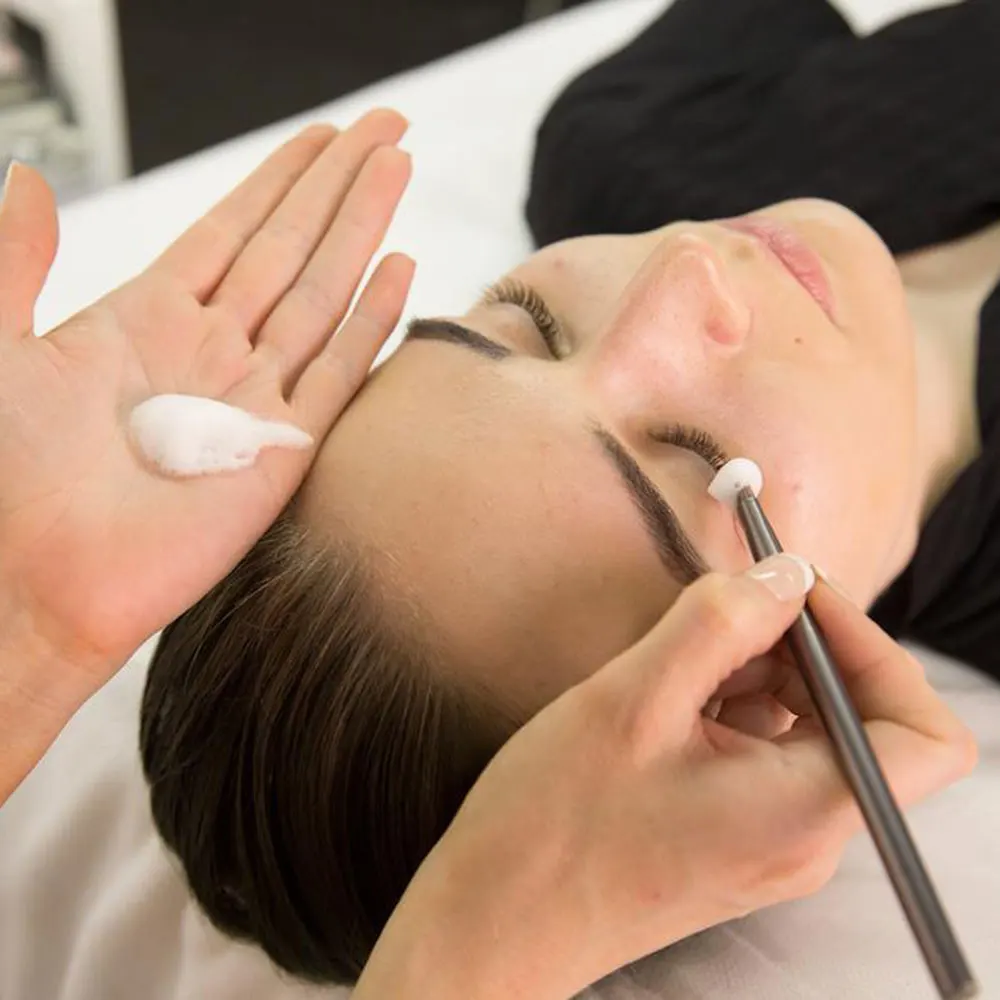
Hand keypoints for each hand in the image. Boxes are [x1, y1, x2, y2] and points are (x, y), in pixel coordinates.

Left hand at [0, 110, 413, 689]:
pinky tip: (398, 270)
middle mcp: (212, 350)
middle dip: (340, 182)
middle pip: (293, 247)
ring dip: (361, 230)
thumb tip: (26, 179)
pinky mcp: (284, 451)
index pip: (235, 228)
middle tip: (387, 126)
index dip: (282, 177)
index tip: (326, 136)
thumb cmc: (6, 477)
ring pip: (323, 294)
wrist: (38, 580)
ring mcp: (253, 399)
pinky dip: (372, 322)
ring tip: (398, 170)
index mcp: (149, 318)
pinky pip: (337, 373)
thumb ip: (16, 263)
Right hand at [363, 560, 976, 999]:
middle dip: (804, 646)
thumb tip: (785, 574)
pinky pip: (766, 752)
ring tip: (679, 660)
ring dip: (760, 671)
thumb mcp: (632, 702)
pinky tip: (669, 696)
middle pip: (861, 718)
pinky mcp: (736, 835)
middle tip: (726, 610)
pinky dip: (732, 704)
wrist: (497, 921)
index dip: (877, 647)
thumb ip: (718, 625)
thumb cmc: (554, 828)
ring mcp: (772, 840)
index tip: (799, 598)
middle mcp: (807, 836)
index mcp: (804, 812)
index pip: (925, 733)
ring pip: (808, 728)